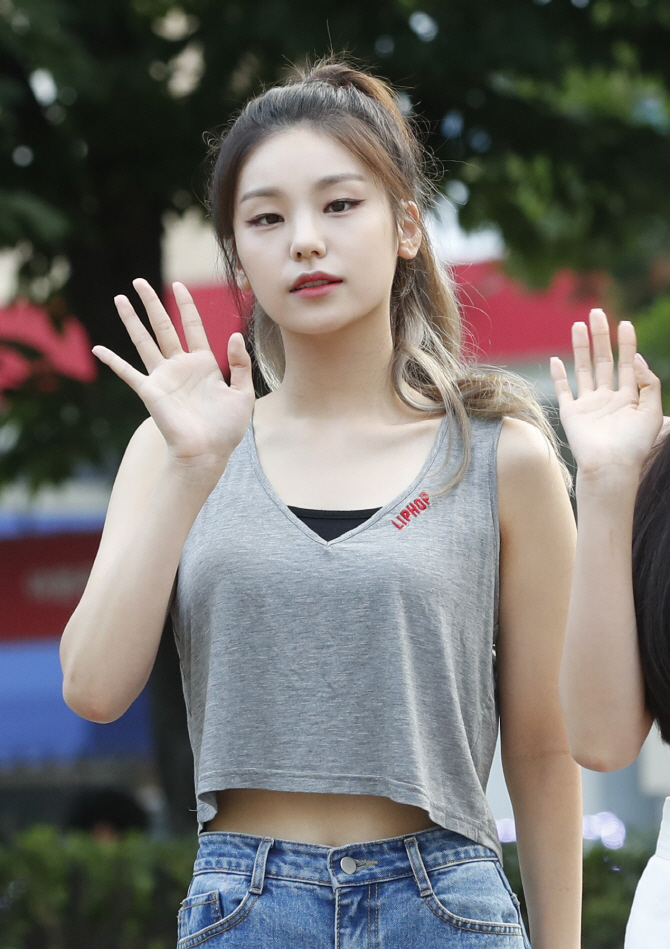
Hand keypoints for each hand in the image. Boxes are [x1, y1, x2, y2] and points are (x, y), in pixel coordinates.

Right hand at [92, 279, 254, 472]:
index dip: (187, 305)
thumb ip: (241, 364)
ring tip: (120, 298)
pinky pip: (128, 373)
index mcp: (204, 365)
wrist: (208, 452)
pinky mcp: (150, 392)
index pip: (193, 326)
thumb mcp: (243, 394)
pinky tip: (98, 349)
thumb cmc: (227, 429)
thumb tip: (234, 335)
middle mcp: (181, 367)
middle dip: (152, 303)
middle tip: (139, 281)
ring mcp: (164, 378)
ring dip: (131, 320)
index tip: (179, 285)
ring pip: (144, 341)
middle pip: (163, 327)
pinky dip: (113, 361)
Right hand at [550, 309, 662, 479]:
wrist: (610, 466)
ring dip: (581, 347)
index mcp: (628, 398)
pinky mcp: (571, 414)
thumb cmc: (634, 445)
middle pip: (604, 360)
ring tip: (579, 325)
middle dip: (601, 336)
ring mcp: (588, 405)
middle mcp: (607, 398)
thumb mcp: (653, 412)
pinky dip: (559, 376)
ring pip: (584, 369)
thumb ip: (648, 384)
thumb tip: (637, 360)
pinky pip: (564, 390)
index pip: (627, 363)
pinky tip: (556, 360)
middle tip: (598, 312)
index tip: (625, 323)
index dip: (627, 343)